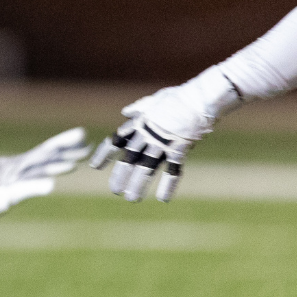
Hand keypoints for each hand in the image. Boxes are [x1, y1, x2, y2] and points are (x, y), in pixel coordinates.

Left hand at [88, 68, 243, 202]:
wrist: (202, 97)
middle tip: (115, 191)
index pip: (117, 140)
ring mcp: (163, 141)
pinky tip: (162, 198)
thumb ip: (140, 108)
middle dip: (120, 175)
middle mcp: (148, 133)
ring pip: (147, 167)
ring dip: (138, 184)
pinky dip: (168, 184)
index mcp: (140, 122)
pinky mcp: (180, 148)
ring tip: (131, 198)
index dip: (105, 154)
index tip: (95, 167)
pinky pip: (172, 170)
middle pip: (130, 158)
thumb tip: (126, 112)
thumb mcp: (156, 100)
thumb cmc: (180, 97)